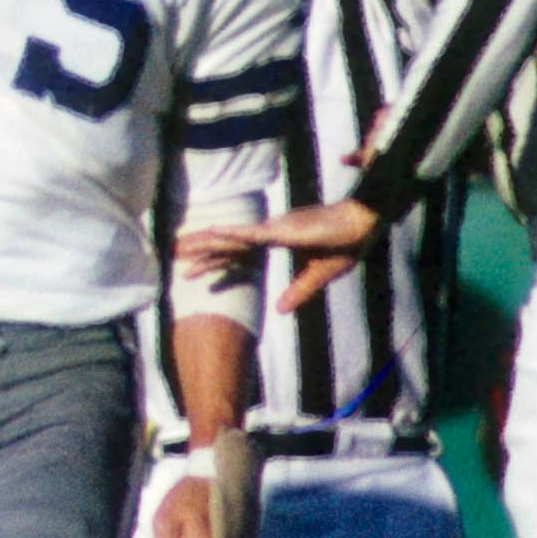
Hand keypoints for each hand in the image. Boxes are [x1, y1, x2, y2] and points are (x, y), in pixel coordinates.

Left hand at [193, 197, 382, 313]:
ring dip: (208, 241)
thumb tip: (279, 310)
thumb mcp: (318, 276)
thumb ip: (297, 292)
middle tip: (174, 257)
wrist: (362, 226)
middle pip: (229, 246)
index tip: (192, 272)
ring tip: (181, 246)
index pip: (238, 255)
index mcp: (276, 243)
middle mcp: (270, 234)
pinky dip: (233, 233)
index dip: (215, 263)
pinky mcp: (283, 229)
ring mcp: (274, 230)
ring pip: (234, 237)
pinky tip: (214, 232)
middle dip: (202, 253)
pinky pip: (253, 233)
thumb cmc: (343, 245)